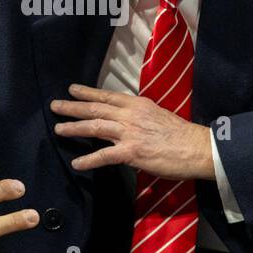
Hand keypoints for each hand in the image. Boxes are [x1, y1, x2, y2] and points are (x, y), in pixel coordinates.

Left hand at [50, 83, 215, 179]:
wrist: (197, 147)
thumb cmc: (180, 135)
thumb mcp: (157, 115)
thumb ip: (139, 117)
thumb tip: (126, 122)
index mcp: (137, 105)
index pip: (107, 95)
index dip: (88, 92)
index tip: (72, 89)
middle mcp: (130, 115)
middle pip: (95, 108)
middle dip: (73, 107)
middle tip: (55, 106)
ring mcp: (129, 133)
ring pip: (95, 126)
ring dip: (74, 128)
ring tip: (58, 130)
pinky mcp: (132, 151)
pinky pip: (104, 155)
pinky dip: (89, 160)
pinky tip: (77, 163)